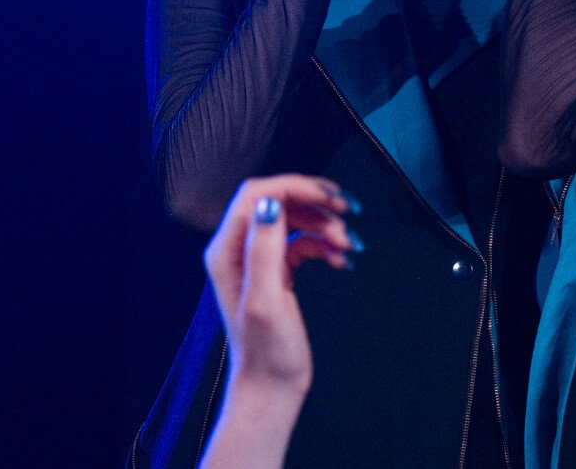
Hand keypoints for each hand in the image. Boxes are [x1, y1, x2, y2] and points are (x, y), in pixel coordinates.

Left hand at [199, 175, 360, 468]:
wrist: (272, 388)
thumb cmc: (266, 353)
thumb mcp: (266, 300)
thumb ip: (265, 248)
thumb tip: (269, 202)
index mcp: (226, 250)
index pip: (258, 194)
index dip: (294, 187)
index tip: (329, 196)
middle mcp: (238, 249)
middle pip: (278, 201)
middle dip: (315, 202)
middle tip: (348, 209)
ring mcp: (258, 260)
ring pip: (295, 220)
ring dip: (326, 225)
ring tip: (349, 244)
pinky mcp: (277, 271)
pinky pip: (304, 242)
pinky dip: (326, 245)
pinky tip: (343, 260)